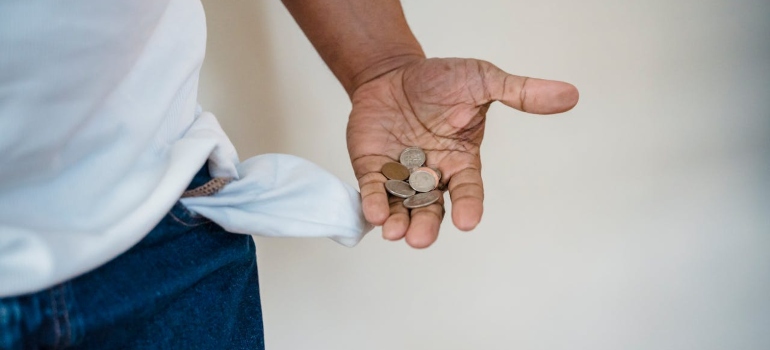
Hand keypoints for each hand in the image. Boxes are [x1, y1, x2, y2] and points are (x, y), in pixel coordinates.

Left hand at [347, 57, 577, 247]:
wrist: (394, 72)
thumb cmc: (441, 80)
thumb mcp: (483, 81)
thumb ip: (520, 93)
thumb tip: (569, 95)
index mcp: (460, 161)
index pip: (467, 189)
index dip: (467, 206)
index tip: (466, 221)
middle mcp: (431, 174)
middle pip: (431, 208)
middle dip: (426, 225)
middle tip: (421, 239)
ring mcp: (401, 174)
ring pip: (402, 206)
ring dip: (398, 222)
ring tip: (395, 233)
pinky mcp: (372, 168)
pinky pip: (373, 189)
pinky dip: (373, 202)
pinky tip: (374, 214)